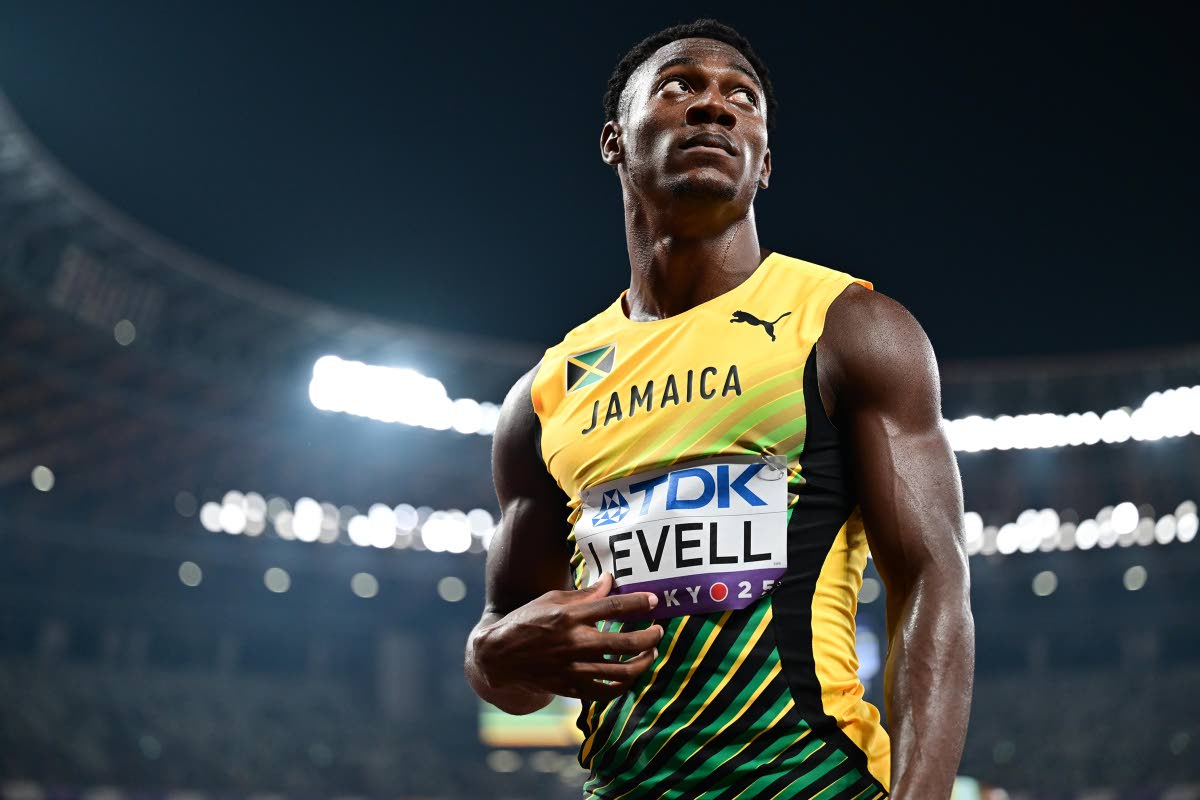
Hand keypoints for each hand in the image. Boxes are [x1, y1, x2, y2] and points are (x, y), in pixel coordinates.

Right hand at [476, 573, 664, 701]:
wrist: (500, 656)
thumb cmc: (526, 621)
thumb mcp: (551, 600)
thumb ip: (584, 594)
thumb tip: (611, 581)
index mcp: (569, 616)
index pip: (613, 607)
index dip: (638, 603)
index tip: (654, 601)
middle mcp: (574, 643)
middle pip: (625, 642)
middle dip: (649, 636)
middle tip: (658, 631)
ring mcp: (573, 669)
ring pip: (622, 672)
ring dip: (643, 662)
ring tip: (650, 653)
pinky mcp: (571, 689)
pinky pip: (607, 692)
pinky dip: (624, 685)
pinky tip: (630, 675)